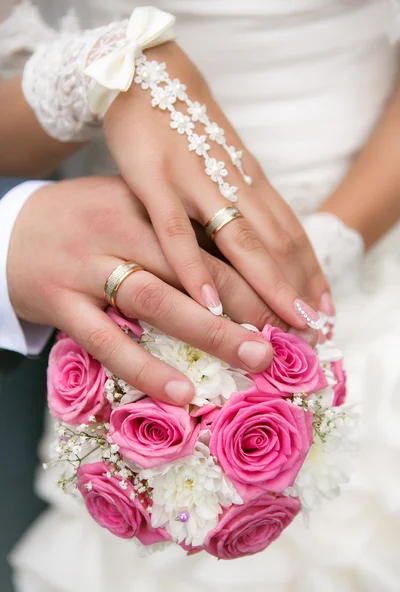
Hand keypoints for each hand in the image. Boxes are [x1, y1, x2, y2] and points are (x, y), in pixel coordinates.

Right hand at [7, 176, 283, 405]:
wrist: (9, 231)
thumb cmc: (83, 224)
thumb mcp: (128, 209)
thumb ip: (175, 231)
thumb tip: (241, 270)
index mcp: (142, 201)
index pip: (209, 235)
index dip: (256, 268)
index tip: (293, 299)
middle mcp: (116, 228)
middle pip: (192, 266)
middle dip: (248, 301)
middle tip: (291, 331)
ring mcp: (85, 266)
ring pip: (156, 299)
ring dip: (210, 332)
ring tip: (255, 357)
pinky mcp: (59, 303)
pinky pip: (105, 340)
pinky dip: (144, 367)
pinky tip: (181, 391)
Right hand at [104, 42, 330, 327]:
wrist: (144, 74)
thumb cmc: (183, 130)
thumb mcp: (221, 165)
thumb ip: (238, 204)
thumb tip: (256, 249)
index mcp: (248, 181)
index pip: (290, 232)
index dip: (310, 271)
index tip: (324, 307)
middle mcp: (232, 183)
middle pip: (275, 242)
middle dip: (297, 286)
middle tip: (314, 328)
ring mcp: (195, 182)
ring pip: (238, 239)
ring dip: (265, 283)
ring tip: (283, 322)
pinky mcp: (155, 181)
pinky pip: (177, 231)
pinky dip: (193, 267)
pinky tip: (208, 301)